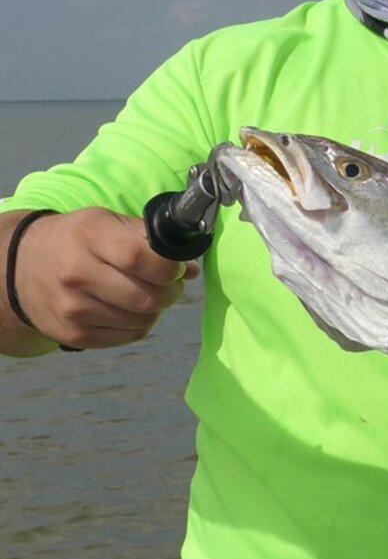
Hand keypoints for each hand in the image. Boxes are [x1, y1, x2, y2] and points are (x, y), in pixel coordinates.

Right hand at [7, 208, 198, 349]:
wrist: (24, 267)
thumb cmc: (79, 239)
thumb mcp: (108, 222)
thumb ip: (152, 239)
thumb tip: (192, 268)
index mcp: (89, 236)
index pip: (140, 258)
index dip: (169, 267)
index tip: (175, 267)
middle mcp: (76, 273)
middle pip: (147, 297)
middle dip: (171, 291)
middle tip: (169, 283)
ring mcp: (72, 308)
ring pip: (142, 320)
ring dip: (157, 309)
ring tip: (148, 293)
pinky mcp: (73, 334)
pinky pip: (128, 336)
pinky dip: (140, 324)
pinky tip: (131, 308)